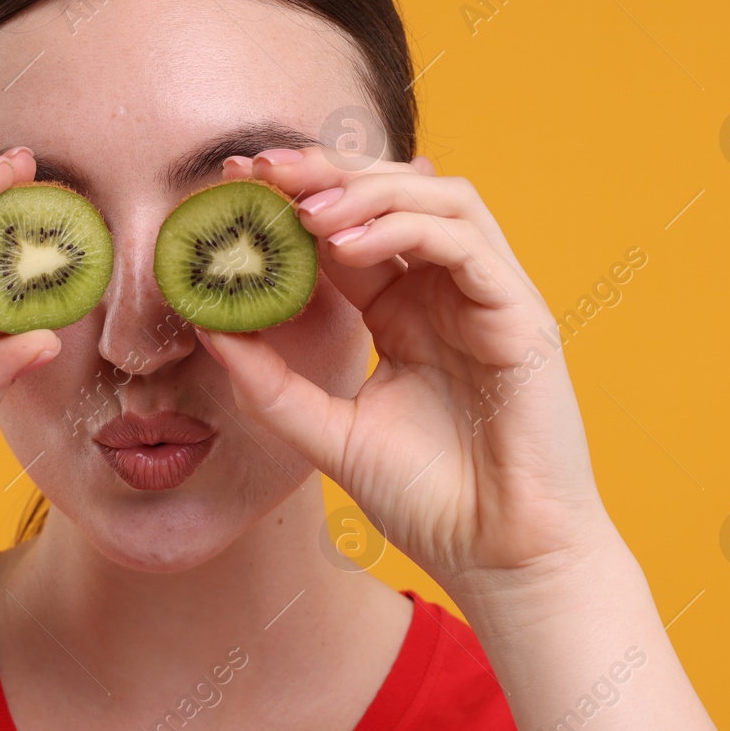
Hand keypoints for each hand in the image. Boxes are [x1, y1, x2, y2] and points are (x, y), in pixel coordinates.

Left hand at [199, 147, 611, 593]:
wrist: (502, 561)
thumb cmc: (430, 502)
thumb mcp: (329, 434)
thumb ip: (271, 384)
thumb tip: (209, 327)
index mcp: (402, 311)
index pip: (347, 229)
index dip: (293, 199)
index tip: (233, 184)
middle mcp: (444, 292)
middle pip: (390, 194)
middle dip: (323, 172)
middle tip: (258, 168)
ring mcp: (486, 297)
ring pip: (435, 197)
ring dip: (365, 189)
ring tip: (303, 209)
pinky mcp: (520, 311)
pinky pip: (464, 241)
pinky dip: (405, 226)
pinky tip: (346, 242)